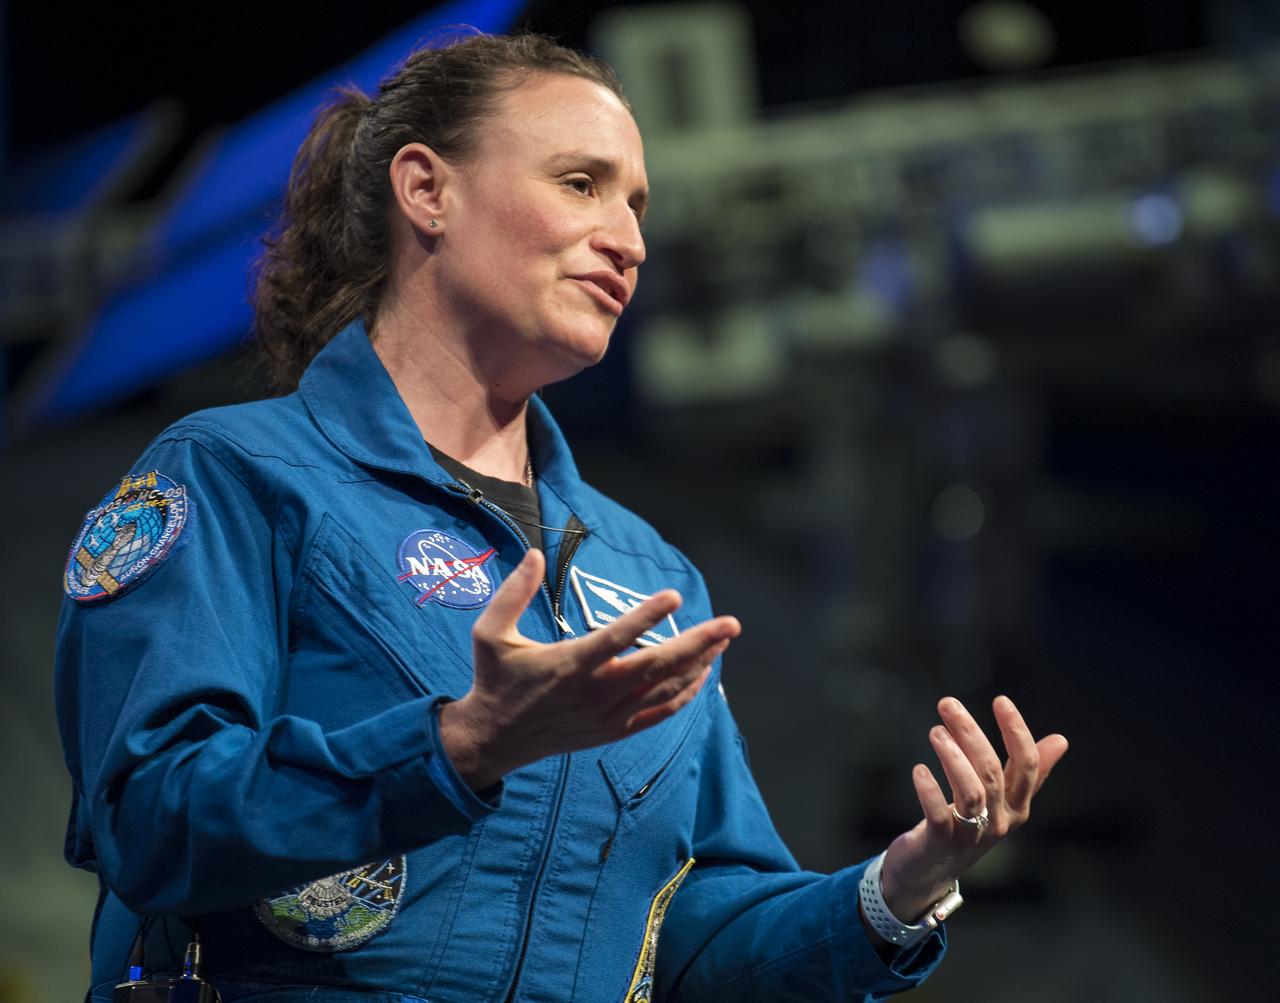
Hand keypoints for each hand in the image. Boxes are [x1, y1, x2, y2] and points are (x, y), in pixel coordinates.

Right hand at [439, 549, 741, 789]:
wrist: (495, 739)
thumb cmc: (495, 680)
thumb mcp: (490, 634)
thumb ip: (512, 593)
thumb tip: (533, 554)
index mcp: (569, 665)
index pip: (615, 637)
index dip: (646, 616)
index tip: (674, 595)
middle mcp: (595, 692)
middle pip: (657, 665)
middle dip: (698, 642)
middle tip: (730, 624)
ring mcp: (608, 715)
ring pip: (665, 689)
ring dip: (698, 664)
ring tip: (722, 641)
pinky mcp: (614, 731)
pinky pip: (660, 713)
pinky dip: (685, 695)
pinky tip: (703, 675)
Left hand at [877, 696, 1067, 923]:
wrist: (930, 871)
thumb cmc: (966, 827)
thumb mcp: (1000, 800)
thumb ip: (1028, 772)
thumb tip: (1062, 740)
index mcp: (1017, 807)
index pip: (1027, 765)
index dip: (1017, 732)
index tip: (1001, 700)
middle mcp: (1000, 822)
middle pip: (993, 772)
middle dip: (971, 734)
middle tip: (947, 704)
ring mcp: (971, 836)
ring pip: (971, 793)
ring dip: (952, 757)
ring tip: (935, 731)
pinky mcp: (940, 844)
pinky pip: (939, 815)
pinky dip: (929, 790)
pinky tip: (919, 770)